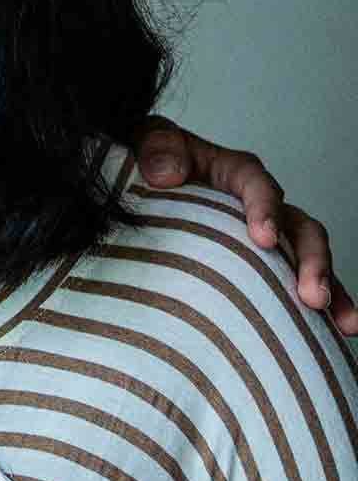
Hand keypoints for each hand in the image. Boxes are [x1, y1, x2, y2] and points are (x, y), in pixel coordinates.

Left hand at [135, 115, 356, 335]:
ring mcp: (269, 235)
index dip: (266, 210)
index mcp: (235, 173)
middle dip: (312, 262)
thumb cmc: (152, 161)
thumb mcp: (148, 143)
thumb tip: (166, 174)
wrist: (142, 182)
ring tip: (344, 324)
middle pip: (300, 228)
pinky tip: (332, 337)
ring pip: (309, 260)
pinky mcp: (263, 263)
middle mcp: (262, 205)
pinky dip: (317, 307)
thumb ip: (157, 150)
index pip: (258, 186)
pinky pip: (293, 283)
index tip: (263, 239)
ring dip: (331, 290)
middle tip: (313, 296)